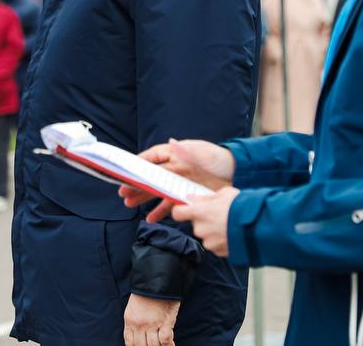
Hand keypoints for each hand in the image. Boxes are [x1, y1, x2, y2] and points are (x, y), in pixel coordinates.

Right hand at [119, 139, 234, 221]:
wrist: (239, 176)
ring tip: (130, 205)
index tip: (127, 170)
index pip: (154, 156)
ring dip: (143, 198)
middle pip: (152, 176)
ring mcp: (181, 182)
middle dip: (137, 184)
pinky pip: (170, 203)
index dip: (140, 163)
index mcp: (178, 154)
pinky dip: (160, 211)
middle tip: (123, 193)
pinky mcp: (187, 195)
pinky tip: (150, 218)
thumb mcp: (204, 154)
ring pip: (157, 191)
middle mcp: (176, 168)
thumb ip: (187, 151)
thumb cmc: (221, 160)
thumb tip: (172, 143)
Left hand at [123, 294, 179, 345]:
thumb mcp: (134, 306)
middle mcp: (139, 324)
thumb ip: (134, 321)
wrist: (157, 278)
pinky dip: (169, 345)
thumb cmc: (147, 291)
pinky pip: (166, 340)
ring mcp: (152, 324)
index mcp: (130, 320)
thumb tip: (139, 335)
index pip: (129, 342)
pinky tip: (171, 345)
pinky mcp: (165, 322)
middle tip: (154, 345)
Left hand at [171, 187, 239, 257]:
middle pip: (195, 224)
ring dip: (213, 230)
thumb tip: (191, 198)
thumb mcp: (223, 194)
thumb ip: (204, 198)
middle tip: (219, 214)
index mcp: (199, 213)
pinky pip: (215, 244)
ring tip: (229, 224)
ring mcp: (209, 242)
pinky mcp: (218, 252)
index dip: (180, 210)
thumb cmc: (241, 207)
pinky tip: (232, 233)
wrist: (259, 226)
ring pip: (206, 235)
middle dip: (204, 220)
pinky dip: (221, 240)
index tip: (186, 208)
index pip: (177, 213)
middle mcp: (201, 229)